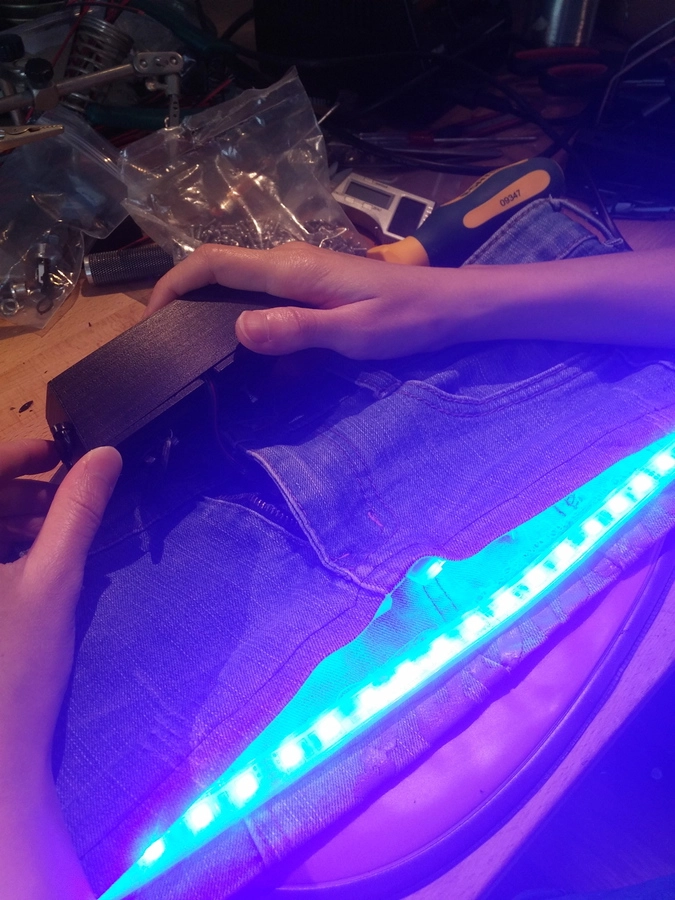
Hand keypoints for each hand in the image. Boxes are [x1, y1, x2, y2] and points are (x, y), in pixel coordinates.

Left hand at [0, 441, 120, 899]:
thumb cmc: (15, 666)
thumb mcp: (53, 579)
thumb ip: (77, 511)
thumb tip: (105, 456)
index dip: (16, 452)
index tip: (59, 452)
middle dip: (17, 488)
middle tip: (65, 495)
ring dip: (8, 518)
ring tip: (54, 529)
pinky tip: (30, 559)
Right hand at [146, 242, 479, 358]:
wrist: (451, 307)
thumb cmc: (407, 319)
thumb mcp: (352, 331)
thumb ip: (296, 329)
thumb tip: (237, 328)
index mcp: (292, 268)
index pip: (215, 262)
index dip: (175, 283)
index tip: (150, 316)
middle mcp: (290, 262)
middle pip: (220, 267)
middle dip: (184, 294)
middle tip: (165, 337)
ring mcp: (303, 272)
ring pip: (240, 280)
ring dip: (210, 304)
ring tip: (191, 342)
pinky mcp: (315, 286)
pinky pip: (264, 293)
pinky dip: (240, 311)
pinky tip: (242, 344)